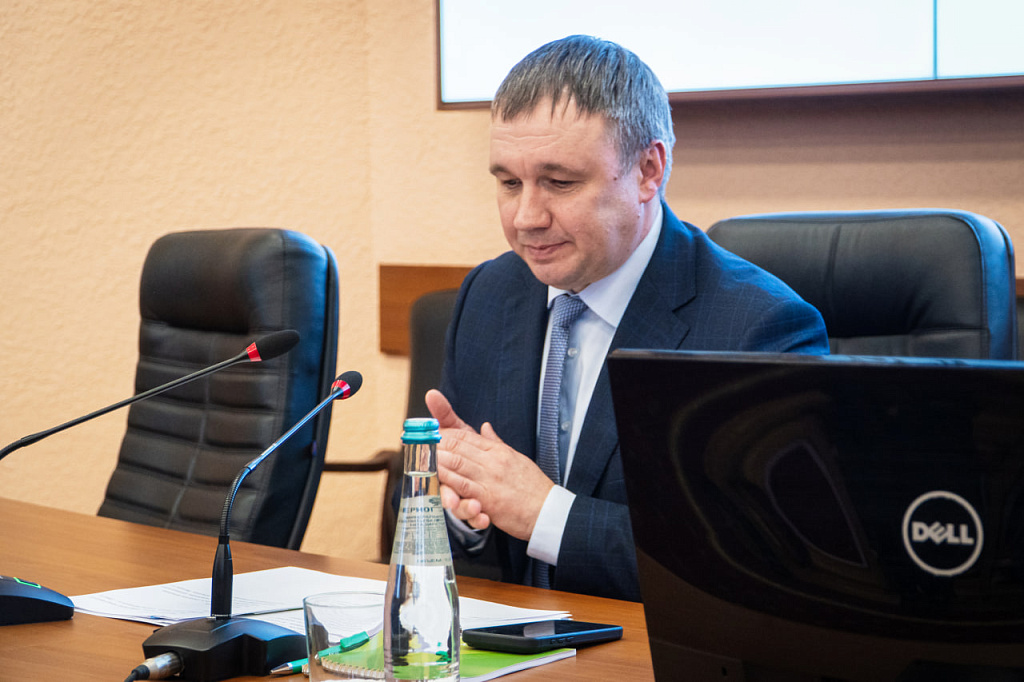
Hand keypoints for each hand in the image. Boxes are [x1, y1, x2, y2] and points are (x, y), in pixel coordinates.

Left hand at [425, 390, 553, 539]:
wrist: (548, 511)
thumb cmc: (533, 487)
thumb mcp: (516, 458)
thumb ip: (496, 443)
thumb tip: (485, 428)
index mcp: (498, 451)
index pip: (467, 435)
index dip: (447, 433)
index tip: (432, 432)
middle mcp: (493, 461)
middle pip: (458, 446)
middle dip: (437, 443)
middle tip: (419, 441)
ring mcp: (490, 479)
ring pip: (457, 463)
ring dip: (437, 459)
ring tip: (421, 455)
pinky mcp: (489, 498)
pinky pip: (464, 487)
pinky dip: (447, 480)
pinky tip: (436, 477)